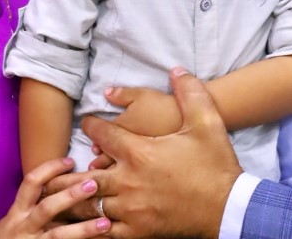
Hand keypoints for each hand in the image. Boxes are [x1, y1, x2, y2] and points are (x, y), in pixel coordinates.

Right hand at [0, 157, 110, 238]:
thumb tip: (63, 186)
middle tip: (94, 184)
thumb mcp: (15, 221)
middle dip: (70, 195)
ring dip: (84, 229)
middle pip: (47, 208)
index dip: (50, 169)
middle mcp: (23, 227)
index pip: (31, 183)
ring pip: (59, 236)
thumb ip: (33, 206)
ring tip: (106, 222)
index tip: (70, 161)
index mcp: (17, 213)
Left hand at [79, 68, 241, 238]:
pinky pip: (105, 230)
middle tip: (62, 166)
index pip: (101, 134)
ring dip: (80, 198)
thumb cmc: (215, 164)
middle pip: (86, 173)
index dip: (91, 125)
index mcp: (139, 151)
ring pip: (91, 204)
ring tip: (68, 194)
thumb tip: (177, 69)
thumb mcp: (207, 122)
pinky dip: (94, 224)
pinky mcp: (138, 231)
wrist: (229, 208)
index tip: (88, 123)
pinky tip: (90, 220)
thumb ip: (190, 92)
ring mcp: (131, 208)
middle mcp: (128, 180)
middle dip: (71, 170)